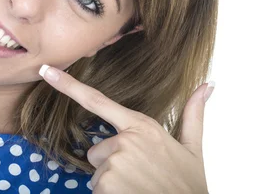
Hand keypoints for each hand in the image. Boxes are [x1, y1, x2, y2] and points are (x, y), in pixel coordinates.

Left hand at [39, 65, 211, 193]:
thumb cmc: (189, 185)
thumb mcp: (193, 149)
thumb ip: (194, 115)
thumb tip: (206, 86)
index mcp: (142, 126)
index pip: (97, 101)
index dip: (68, 85)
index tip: (47, 71)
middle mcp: (125, 140)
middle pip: (97, 151)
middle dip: (112, 165)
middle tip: (139, 176)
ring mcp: (115, 162)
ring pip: (97, 173)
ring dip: (113, 184)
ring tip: (139, 188)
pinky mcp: (107, 184)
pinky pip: (97, 190)